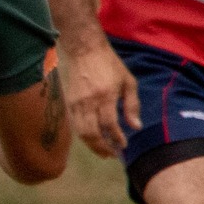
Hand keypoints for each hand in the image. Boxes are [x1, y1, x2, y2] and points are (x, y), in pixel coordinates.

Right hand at [61, 37, 140, 158]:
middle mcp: (88, 102)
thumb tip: (135, 127)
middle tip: (112, 154)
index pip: (110, 125)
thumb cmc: (109, 64)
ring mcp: (76, 103)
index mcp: (105, 95)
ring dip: (92, 145)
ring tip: (102, 150)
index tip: (123, 145)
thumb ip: (132, 105)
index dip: (117, 138)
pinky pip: (75, 125)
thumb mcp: (128, 81)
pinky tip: (92, 137)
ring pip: (81, 132)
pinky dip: (84, 135)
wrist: (84, 49)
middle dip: (102, 148)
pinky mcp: (68, 103)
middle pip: (92, 133)